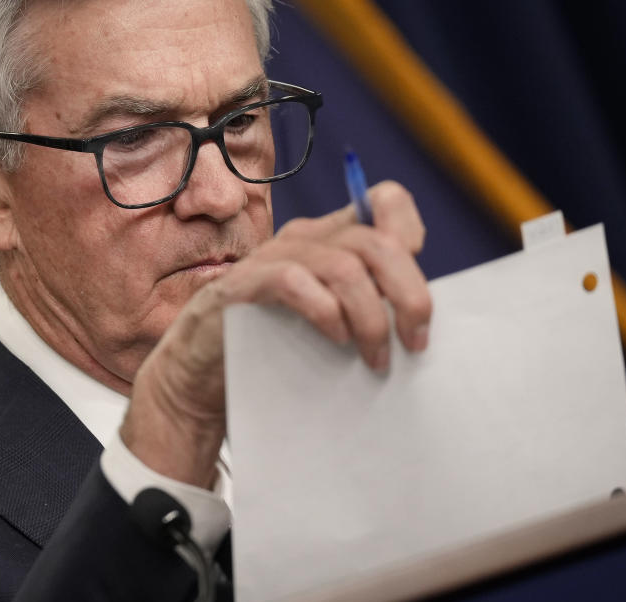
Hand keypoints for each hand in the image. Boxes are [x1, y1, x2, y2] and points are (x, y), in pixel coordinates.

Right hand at [121, 181, 431, 487]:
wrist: (203, 375)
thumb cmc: (272, 348)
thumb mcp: (331, 319)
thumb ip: (368, 304)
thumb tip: (422, 319)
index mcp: (330, 238)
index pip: (385, 201)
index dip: (411, 231)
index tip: (417, 289)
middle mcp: (305, 238)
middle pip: (377, 242)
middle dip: (409, 295)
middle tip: (415, 342)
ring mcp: (273, 257)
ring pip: (345, 267)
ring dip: (372, 319)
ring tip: (376, 360)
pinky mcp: (244, 285)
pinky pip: (295, 282)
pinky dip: (325, 312)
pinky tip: (335, 340)